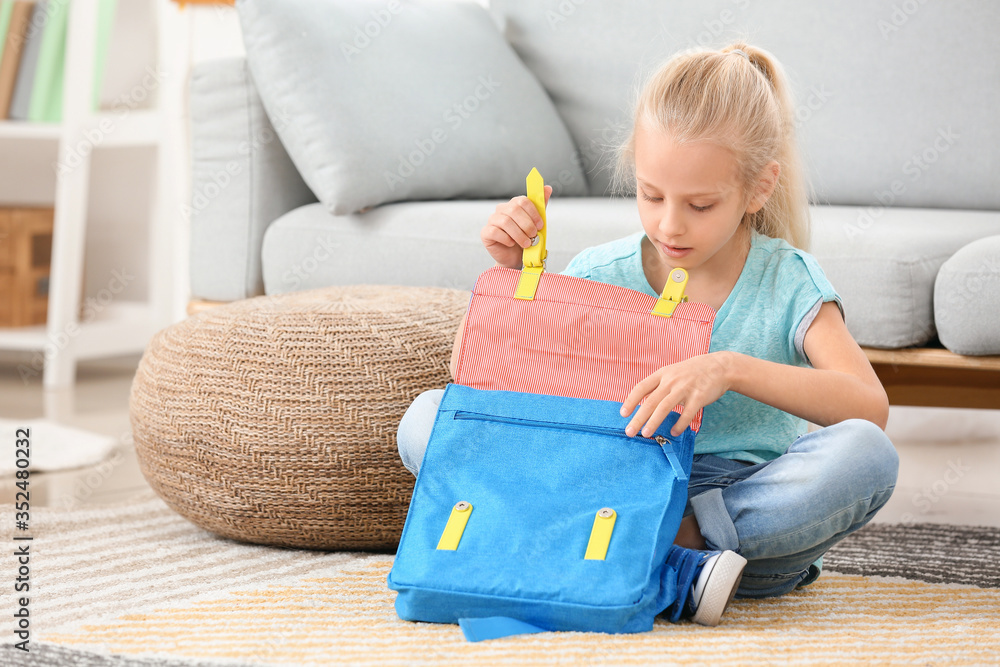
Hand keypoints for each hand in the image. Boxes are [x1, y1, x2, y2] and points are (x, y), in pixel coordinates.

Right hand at [482, 185, 551, 268]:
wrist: (515, 258)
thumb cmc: (524, 239)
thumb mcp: (535, 224)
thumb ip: (540, 207)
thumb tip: (548, 188)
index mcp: (514, 205)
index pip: (522, 201)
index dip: (533, 213)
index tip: (540, 225)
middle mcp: (501, 210)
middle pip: (514, 210)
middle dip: (527, 224)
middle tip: (534, 236)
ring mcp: (492, 220)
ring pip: (505, 221)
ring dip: (519, 234)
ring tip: (526, 243)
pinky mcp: (486, 232)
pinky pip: (495, 232)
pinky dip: (506, 239)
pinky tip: (511, 244)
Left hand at [619, 352, 734, 437]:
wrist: (719, 367)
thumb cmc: (692, 372)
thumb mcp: (672, 372)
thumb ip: (658, 385)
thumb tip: (642, 402)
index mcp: (662, 374)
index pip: (641, 388)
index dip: (631, 401)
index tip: (623, 414)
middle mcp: (671, 381)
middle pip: (650, 401)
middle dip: (638, 418)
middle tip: (629, 432)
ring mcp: (685, 388)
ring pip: (665, 408)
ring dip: (654, 422)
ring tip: (646, 434)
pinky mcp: (699, 397)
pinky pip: (687, 414)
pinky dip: (679, 424)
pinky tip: (674, 432)